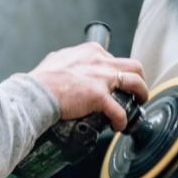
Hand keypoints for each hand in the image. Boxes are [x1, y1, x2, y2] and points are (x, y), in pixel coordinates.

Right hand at [28, 42, 147, 130]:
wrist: (36, 93)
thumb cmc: (42, 80)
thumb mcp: (58, 60)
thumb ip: (70, 60)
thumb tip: (68, 65)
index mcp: (91, 51)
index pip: (114, 58)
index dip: (118, 71)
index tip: (116, 81)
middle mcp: (100, 61)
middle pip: (133, 66)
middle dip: (139, 79)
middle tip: (136, 91)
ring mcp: (102, 78)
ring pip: (136, 83)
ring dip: (141, 95)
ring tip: (139, 104)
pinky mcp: (99, 96)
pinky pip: (119, 111)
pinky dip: (122, 120)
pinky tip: (118, 125)